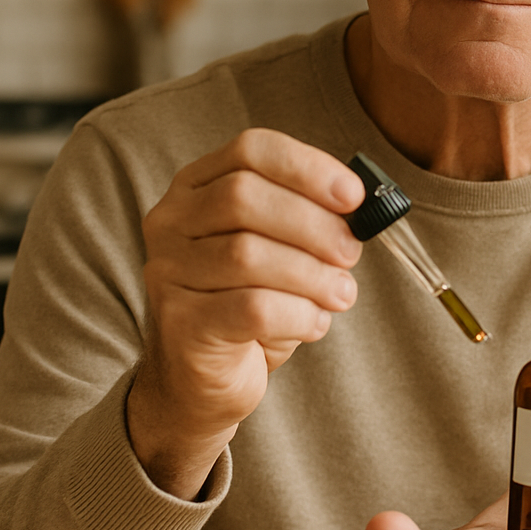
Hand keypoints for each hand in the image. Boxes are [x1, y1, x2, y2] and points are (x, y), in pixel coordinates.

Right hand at [128, 130, 364, 498]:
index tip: (354, 196)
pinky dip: (298, 314)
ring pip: (247, 255)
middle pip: (243, 197)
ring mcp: (167, 271)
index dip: (307, 168)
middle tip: (350, 252)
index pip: (250, 150)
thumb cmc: (248, 304)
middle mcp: (171, 222)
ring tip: (341, 293)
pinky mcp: (180, 323)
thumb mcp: (280, 250)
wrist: (203, 378)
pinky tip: (314, 323)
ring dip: (311, 274)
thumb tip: (363, 211)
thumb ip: (311, 221)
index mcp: (196, 187)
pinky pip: (251, 308)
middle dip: (312, 224)